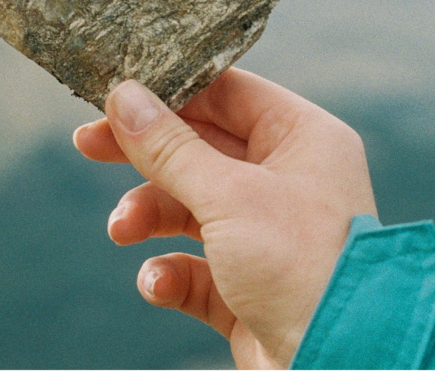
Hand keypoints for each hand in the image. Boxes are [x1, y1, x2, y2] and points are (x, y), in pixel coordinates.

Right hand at [73, 68, 376, 368]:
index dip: (170, 90)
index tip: (115, 93)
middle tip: (87, 144)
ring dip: (148, 215)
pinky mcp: (246, 285)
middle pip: (198, 147)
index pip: (226, 94)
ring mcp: (265, 234)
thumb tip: (123, 96)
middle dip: (143, 153)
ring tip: (122, 229)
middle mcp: (286, 179)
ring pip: (188, 206)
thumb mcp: (229, 196)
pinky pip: (193, 265)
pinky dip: (169, 273)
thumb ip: (170, 147)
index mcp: (301, 139)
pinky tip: (158, 284)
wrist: (347, 367)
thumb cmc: (303, 268)